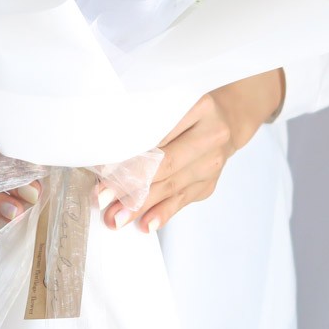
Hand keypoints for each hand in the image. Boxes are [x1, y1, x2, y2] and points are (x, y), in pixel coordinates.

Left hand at [100, 68, 285, 232]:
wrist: (227, 121)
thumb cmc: (186, 111)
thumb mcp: (171, 104)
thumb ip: (147, 124)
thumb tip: (109, 156)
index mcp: (198, 106)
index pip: (159, 134)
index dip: (130, 153)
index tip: (103, 169)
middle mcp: (210, 136)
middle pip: (165, 164)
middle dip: (130, 184)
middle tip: (102, 199)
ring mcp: (212, 163)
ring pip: (171, 186)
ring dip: (140, 205)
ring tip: (115, 218)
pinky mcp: (209, 184)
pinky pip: (182, 201)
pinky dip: (162, 213)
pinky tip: (145, 224)